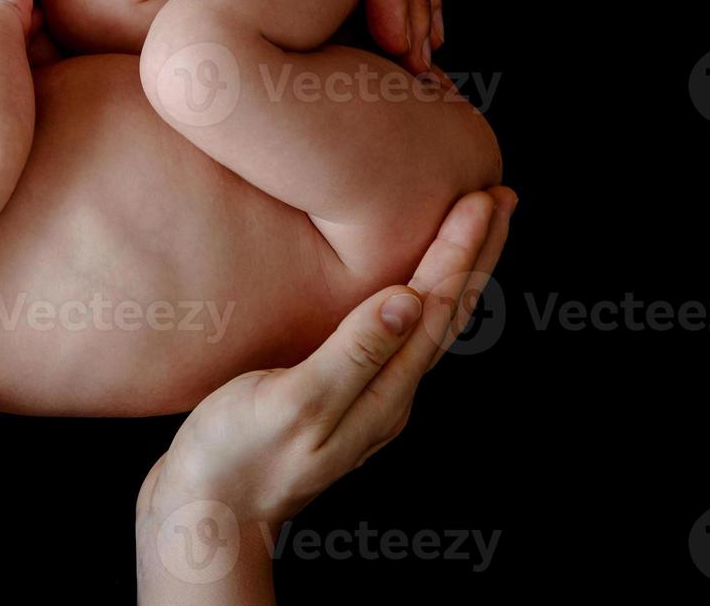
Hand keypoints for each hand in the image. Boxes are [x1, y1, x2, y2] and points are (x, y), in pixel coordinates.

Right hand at [139, 187, 514, 534]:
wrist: (209, 512)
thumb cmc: (236, 455)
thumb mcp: (292, 402)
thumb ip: (352, 354)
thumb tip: (409, 301)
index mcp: (383, 392)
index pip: (437, 308)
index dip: (460, 250)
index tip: (481, 198)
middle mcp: (388, 396)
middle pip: (448, 315)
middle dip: (475, 254)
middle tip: (500, 197)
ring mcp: (367, 400)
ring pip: (428, 325)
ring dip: (455, 274)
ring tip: (473, 231)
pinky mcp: (340, 397)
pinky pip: (399, 338)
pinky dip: (419, 298)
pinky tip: (410, 288)